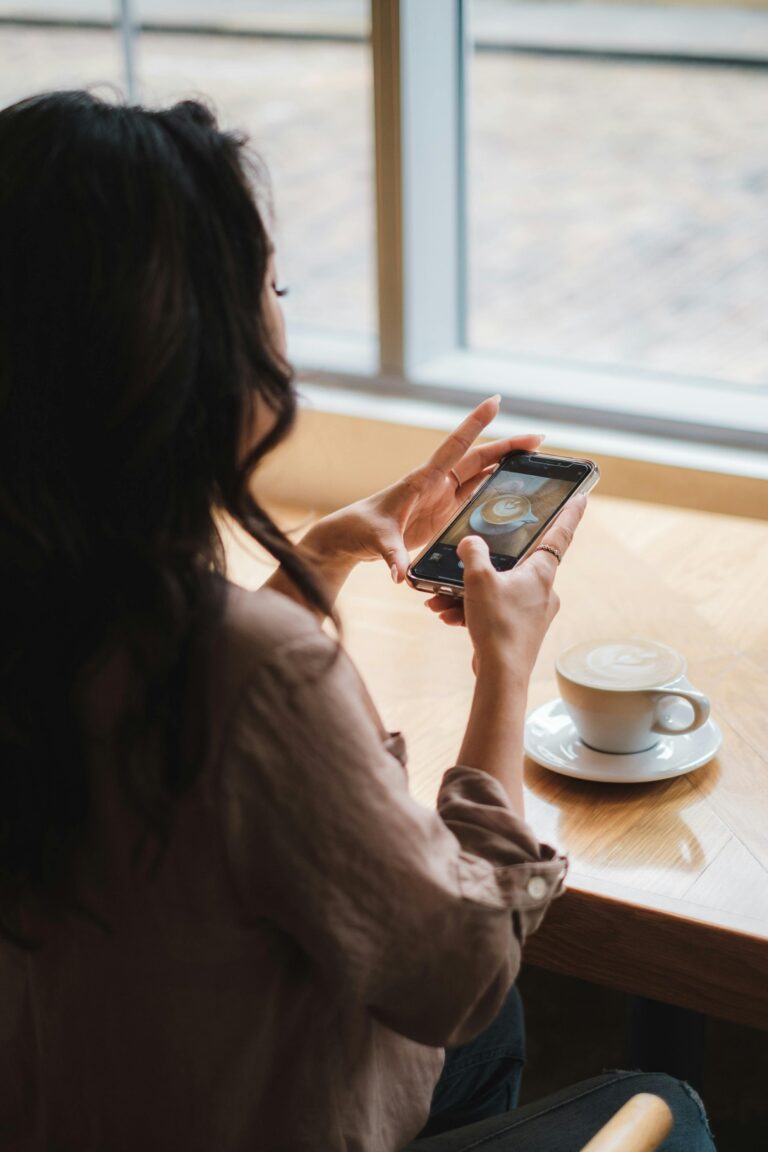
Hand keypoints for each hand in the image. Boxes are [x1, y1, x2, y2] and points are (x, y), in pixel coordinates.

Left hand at [305, 396, 542, 582]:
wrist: (349, 539)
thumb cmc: (359, 530)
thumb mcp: (376, 541)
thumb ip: (391, 555)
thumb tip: (400, 574)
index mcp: (422, 480)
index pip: (454, 446)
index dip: (475, 424)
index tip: (496, 401)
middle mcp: (436, 483)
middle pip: (478, 459)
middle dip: (508, 447)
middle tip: (539, 440)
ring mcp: (442, 497)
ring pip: (480, 475)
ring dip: (506, 466)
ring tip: (536, 460)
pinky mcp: (444, 513)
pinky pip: (476, 496)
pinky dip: (496, 490)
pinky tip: (516, 490)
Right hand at [427, 496, 585, 678]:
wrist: (501, 675)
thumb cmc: (497, 624)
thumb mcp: (478, 579)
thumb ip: (473, 553)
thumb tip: (470, 542)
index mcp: (542, 572)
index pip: (560, 533)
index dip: (570, 513)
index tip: (582, 496)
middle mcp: (544, 591)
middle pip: (514, 565)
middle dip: (482, 567)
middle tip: (461, 565)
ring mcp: (534, 613)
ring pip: (498, 591)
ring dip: (469, 594)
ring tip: (442, 601)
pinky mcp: (521, 631)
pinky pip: (495, 611)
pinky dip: (473, 611)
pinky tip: (450, 617)